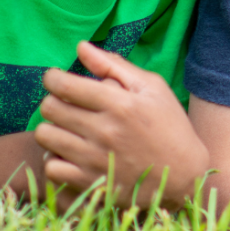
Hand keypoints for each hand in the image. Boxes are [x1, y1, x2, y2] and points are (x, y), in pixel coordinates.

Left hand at [33, 42, 208, 208]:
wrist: (184, 176)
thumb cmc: (170, 126)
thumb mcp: (153, 89)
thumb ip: (115, 66)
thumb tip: (81, 47)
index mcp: (121, 104)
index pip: (64, 85)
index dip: (52, 78)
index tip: (55, 79)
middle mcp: (105, 130)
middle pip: (50, 108)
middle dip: (53, 101)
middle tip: (66, 105)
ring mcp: (95, 159)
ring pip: (45, 136)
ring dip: (51, 129)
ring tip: (66, 130)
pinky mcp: (90, 183)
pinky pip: (51, 167)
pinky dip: (55, 160)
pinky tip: (69, 155)